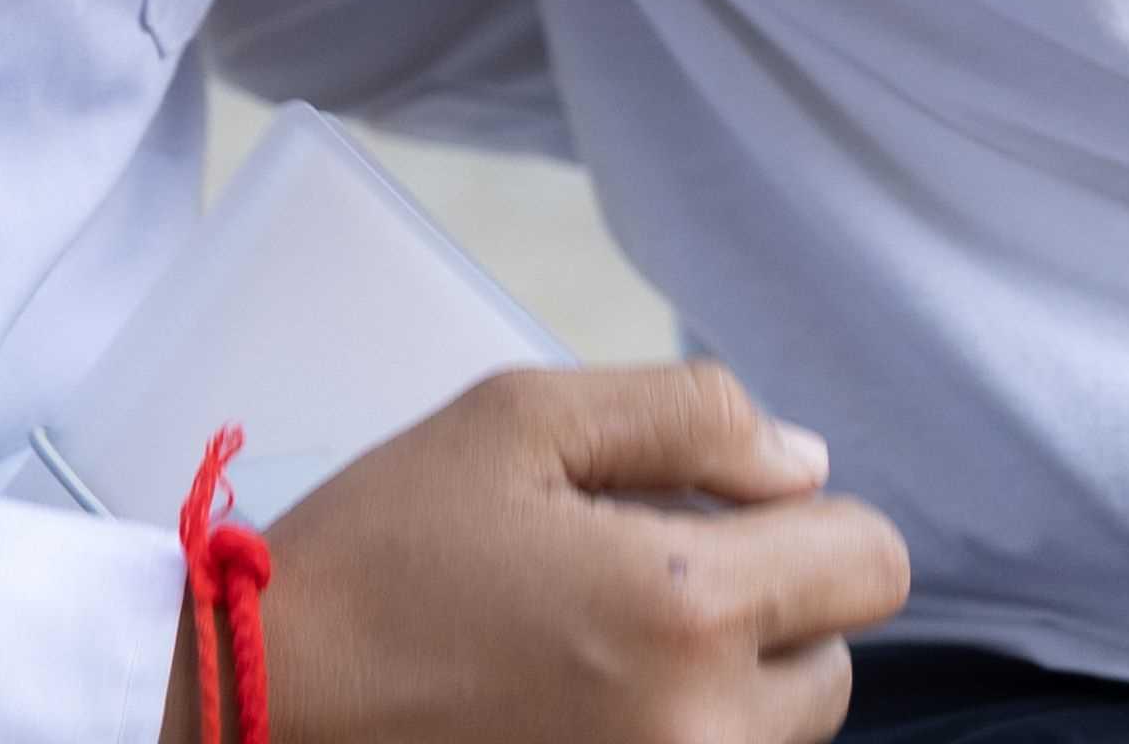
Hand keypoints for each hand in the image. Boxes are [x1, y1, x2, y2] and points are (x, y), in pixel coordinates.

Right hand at [197, 365, 905, 743]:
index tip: (719, 514)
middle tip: (637, 582)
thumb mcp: (520, 421)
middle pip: (832, 663)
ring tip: (600, 650)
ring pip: (778, 739)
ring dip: (725, 688)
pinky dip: (675, 736)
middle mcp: (697, 733)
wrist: (256, 702)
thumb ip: (690, 416)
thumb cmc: (377, 554)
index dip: (805, 520)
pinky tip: (581, 702)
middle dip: (766, 610)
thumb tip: (805, 463)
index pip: (871, 563)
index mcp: (685, 611)